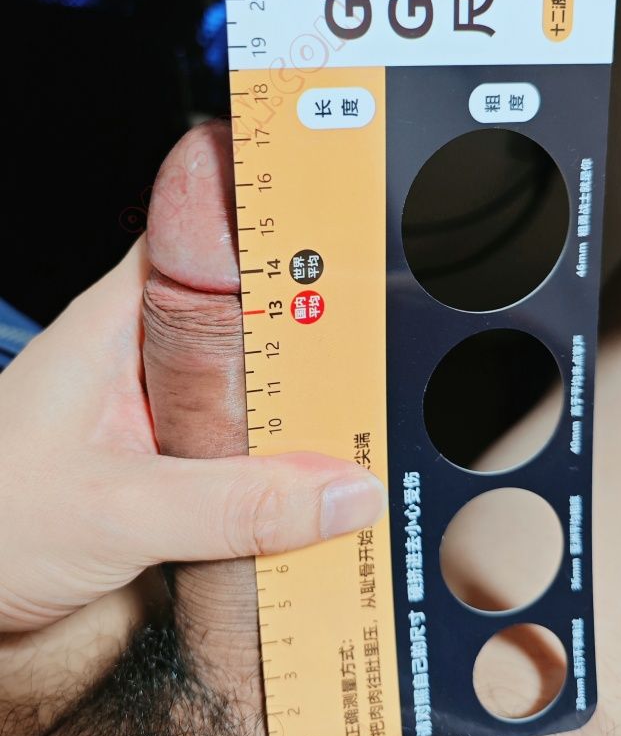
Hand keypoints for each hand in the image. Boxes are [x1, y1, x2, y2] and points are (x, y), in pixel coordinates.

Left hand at [0, 120, 385, 632]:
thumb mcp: (116, 512)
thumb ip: (233, 506)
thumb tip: (343, 492)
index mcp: (120, 325)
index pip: (209, 236)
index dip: (278, 224)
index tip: (355, 236)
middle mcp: (146, 361)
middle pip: (251, 322)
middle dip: (316, 340)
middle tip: (388, 361)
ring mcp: (161, 418)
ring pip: (254, 394)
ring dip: (305, 417)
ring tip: (374, 432)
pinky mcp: (172, 471)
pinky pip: (245, 457)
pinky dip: (284, 474)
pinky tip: (322, 496)